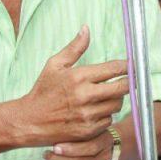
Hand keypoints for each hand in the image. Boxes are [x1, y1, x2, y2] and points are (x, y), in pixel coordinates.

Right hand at [17, 25, 128, 144]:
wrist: (30, 121)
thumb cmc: (43, 91)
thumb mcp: (54, 65)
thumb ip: (74, 48)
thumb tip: (86, 29)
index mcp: (78, 77)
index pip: (113, 69)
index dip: (126, 66)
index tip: (130, 65)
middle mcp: (85, 96)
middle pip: (122, 88)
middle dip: (129, 82)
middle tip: (129, 79)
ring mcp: (88, 115)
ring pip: (117, 104)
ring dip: (116, 98)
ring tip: (108, 94)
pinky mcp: (88, 130)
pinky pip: (109, 120)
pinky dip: (106, 114)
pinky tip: (96, 110)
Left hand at [43, 128, 114, 159]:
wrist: (113, 144)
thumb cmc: (98, 131)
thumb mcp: (94, 124)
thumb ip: (80, 125)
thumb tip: (55, 125)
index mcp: (104, 139)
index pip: (90, 147)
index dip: (72, 149)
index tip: (55, 146)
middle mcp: (104, 155)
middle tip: (47, 154)